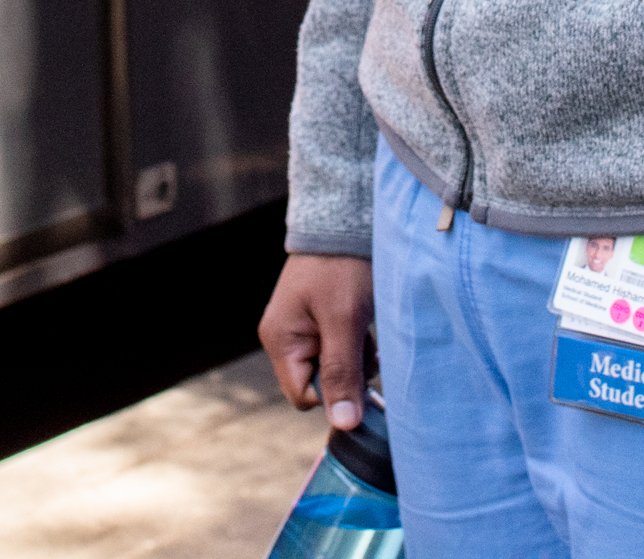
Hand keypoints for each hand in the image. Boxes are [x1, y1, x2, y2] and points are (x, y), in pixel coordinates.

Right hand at [260, 252, 376, 429]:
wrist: (346, 219)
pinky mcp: (316, 319)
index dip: (334, 391)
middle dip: (346, 370)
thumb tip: (344, 425)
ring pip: (331, 366)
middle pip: (318, 382)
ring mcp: (299, 327)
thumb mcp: (345, 321)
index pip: (304, 396)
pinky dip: (354, 342)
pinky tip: (363, 321)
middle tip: (363, 342)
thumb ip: (342, 372)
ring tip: (364, 326)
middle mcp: (283, 337)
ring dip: (354, 356)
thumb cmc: (343, 266)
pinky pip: (336, 349)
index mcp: (280, 339)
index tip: (358, 367)